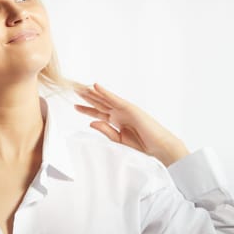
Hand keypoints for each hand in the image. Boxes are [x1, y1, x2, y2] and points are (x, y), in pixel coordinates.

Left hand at [74, 83, 188, 166]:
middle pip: (99, 103)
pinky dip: (105, 92)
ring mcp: (125, 109)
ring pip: (105, 99)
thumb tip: (91, 122)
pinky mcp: (130, 108)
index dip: (86, 109)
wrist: (159, 147)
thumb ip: (106, 130)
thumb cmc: (143, 145)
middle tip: (74, 90)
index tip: (75, 106)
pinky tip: (95, 86)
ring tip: (80, 87)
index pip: (98, 113)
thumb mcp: (119, 140)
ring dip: (93, 92)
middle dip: (87, 98)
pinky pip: (114, 99)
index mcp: (117, 121)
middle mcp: (119, 113)